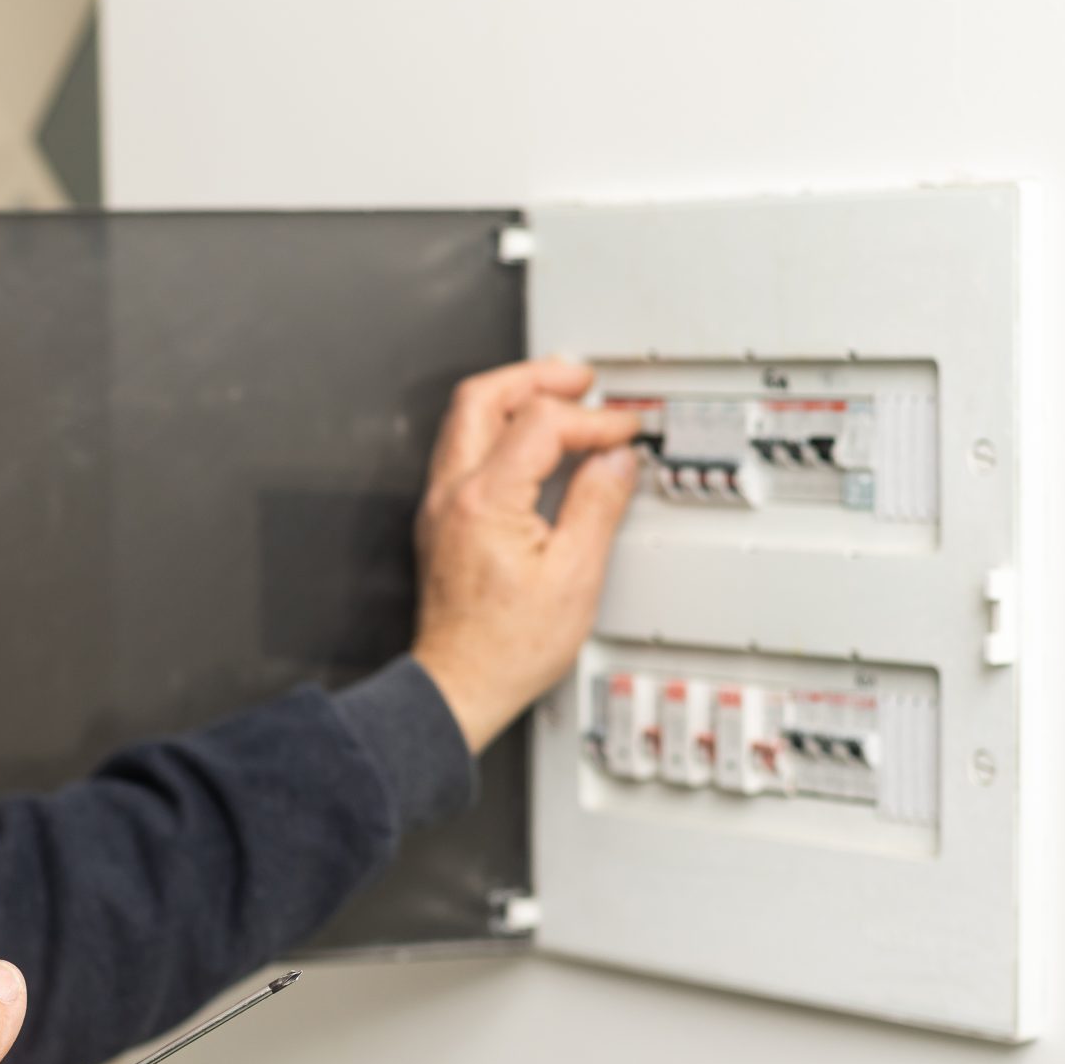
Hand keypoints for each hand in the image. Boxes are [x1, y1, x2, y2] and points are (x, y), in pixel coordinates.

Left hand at [411, 357, 641, 751]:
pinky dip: (501, 431)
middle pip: (484, 397)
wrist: (460, 686)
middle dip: (538, 378)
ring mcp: (440, 507)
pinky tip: (533, 445)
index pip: (541, 423)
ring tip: (561, 400)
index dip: (591, 418)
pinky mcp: (441, 522)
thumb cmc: (507, 648)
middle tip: (582, 379)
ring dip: (515, 399)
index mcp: (485, 502)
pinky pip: (465, 451)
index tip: (624, 430)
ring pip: (466, 419)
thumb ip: (597, 506)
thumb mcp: (575, 578)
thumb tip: (616, 462)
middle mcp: (452, 495)